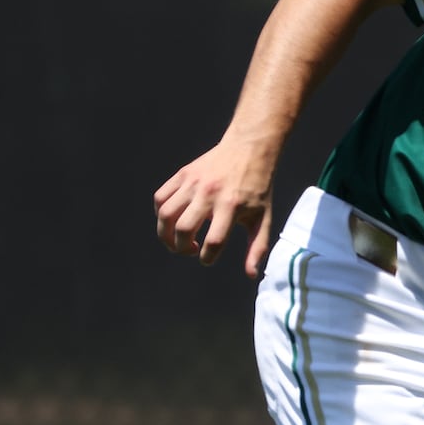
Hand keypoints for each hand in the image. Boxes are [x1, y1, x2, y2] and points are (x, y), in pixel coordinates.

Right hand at [153, 142, 274, 277]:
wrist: (250, 149)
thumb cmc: (258, 187)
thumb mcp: (263, 217)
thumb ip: (257, 247)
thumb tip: (252, 275)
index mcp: (231, 206)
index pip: (213, 242)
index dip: (206, 258)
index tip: (207, 258)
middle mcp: (209, 194)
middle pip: (182, 229)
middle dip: (181, 248)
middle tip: (190, 249)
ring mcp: (193, 183)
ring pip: (165, 215)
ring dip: (165, 234)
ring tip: (177, 239)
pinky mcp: (183, 174)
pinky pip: (160, 197)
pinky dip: (160, 213)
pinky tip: (174, 218)